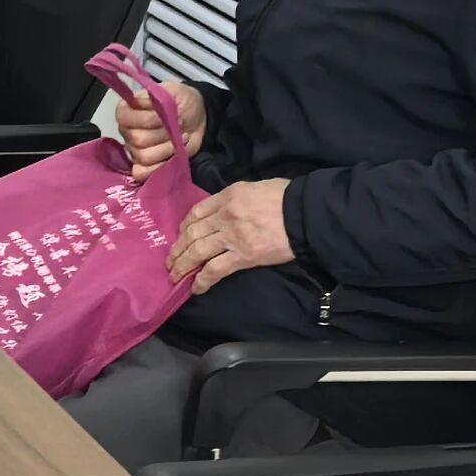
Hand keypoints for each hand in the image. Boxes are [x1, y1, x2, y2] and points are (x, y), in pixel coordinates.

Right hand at [114, 75, 205, 181]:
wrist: (198, 117)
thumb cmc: (181, 101)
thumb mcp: (172, 91)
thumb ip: (156, 96)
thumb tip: (144, 103)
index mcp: (126, 111)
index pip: (126, 118)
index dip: (148, 119)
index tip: (167, 114)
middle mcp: (126, 131)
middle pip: (137, 140)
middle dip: (163, 134)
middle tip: (178, 127)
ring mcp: (134, 149)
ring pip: (143, 157)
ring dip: (167, 149)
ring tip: (180, 139)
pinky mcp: (146, 164)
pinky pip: (141, 173)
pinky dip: (157, 168)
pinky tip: (172, 157)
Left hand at [163, 178, 293, 296]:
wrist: (306, 214)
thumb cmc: (286, 197)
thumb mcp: (255, 187)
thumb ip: (236, 198)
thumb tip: (226, 209)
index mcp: (228, 196)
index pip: (197, 212)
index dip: (185, 226)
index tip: (181, 236)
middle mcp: (225, 216)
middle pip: (192, 233)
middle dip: (178, 249)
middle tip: (169, 261)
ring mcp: (232, 237)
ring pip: (198, 252)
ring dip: (182, 265)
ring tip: (175, 275)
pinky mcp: (243, 256)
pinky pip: (215, 269)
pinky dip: (202, 280)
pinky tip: (195, 288)